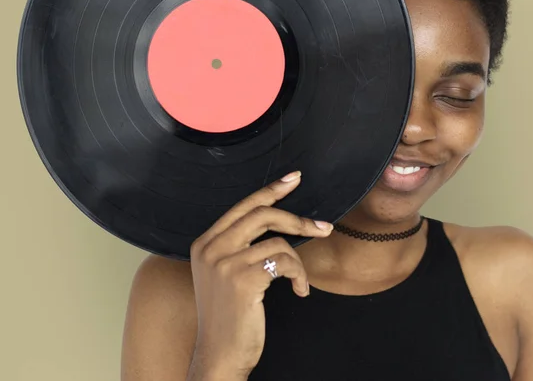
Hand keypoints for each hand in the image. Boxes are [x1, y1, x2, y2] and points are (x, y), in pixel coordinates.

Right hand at [188, 171, 332, 378]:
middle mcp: (211, 248)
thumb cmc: (229, 315)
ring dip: (297, 263)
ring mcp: (225, 263)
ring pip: (278, 243)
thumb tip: (275, 218)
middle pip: (261, 214)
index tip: (294, 179)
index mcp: (205, 243)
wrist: (219, 356)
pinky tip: (299, 291)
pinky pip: (285, 263)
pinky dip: (299, 275)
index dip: (271, 190)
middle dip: (297, 219)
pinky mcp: (243, 279)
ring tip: (298, 281)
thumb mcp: (224, 273)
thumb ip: (239, 245)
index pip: (243, 206)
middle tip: (323, 227)